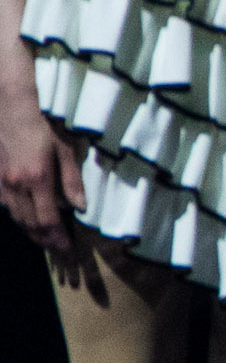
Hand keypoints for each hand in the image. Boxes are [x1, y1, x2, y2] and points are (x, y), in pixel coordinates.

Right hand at [0, 95, 81, 258]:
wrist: (9, 113)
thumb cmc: (41, 129)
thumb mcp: (64, 151)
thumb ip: (72, 181)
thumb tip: (80, 206)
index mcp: (38, 180)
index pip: (48, 220)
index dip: (57, 238)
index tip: (67, 248)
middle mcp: (17, 187)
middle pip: (30, 224)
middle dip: (45, 240)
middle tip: (57, 249)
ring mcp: (2, 186)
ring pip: (17, 218)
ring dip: (31, 232)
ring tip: (45, 239)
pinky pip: (7, 207)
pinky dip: (18, 217)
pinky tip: (27, 219)